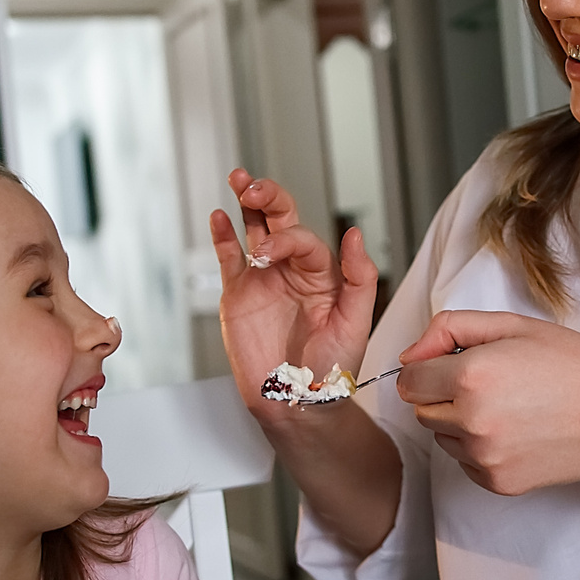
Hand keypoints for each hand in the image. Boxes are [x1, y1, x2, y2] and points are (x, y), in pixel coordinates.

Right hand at [210, 169, 377, 420]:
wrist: (297, 401)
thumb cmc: (332, 367)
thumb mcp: (356, 323)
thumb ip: (359, 277)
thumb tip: (354, 234)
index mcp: (323, 273)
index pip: (304, 239)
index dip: (287, 237)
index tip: (270, 252)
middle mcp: (293, 269)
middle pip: (281, 219)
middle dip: (268, 197)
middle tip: (253, 187)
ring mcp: (263, 278)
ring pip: (254, 229)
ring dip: (247, 202)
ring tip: (239, 178)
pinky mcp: (238, 294)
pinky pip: (229, 258)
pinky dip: (222, 236)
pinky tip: (219, 216)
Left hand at [395, 310, 579, 495]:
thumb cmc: (574, 365)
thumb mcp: (514, 325)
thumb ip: (451, 328)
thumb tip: (409, 356)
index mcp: (472, 375)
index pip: (409, 380)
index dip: (427, 368)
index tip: (450, 365)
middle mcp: (472, 420)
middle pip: (421, 411)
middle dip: (442, 395)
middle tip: (488, 383)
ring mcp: (484, 456)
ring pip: (442, 437)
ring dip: (460, 422)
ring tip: (508, 407)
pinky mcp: (497, 481)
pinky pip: (465, 462)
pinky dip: (479, 448)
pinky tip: (517, 431)